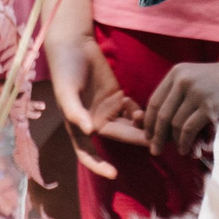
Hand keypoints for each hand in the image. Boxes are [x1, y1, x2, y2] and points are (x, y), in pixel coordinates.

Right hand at [42, 25, 146, 173]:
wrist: (74, 44)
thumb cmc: (65, 69)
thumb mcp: (66, 90)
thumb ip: (74, 111)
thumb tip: (88, 131)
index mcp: (79, 125)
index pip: (87, 153)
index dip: (99, 166)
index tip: (114, 174)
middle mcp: (95, 121)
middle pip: (118, 138)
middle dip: (135, 141)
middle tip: (153, 142)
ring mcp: (108, 110)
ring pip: (129, 126)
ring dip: (140, 127)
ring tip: (149, 121)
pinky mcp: (118, 97)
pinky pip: (133, 111)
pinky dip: (141, 112)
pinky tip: (144, 108)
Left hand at [142, 58, 218, 156]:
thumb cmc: (218, 82)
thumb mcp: (193, 79)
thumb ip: (176, 96)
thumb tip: (154, 126)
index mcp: (177, 73)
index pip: (155, 101)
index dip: (149, 122)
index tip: (148, 136)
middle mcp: (184, 80)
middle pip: (162, 115)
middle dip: (157, 136)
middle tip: (154, 150)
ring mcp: (197, 93)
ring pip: (175, 124)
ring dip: (175, 142)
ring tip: (178, 151)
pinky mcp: (210, 106)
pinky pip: (189, 129)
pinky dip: (185, 142)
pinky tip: (186, 150)